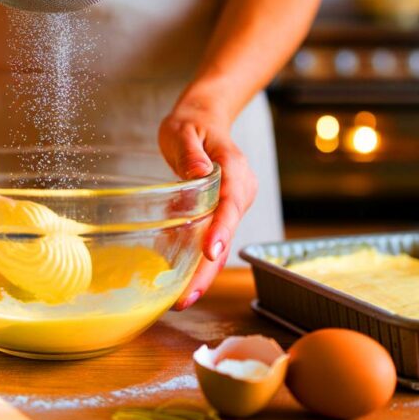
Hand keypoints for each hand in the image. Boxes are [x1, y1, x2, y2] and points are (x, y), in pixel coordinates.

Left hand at [158, 97, 257, 310]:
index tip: (210, 252)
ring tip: (182, 300)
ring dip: (202, 274)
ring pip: (220, 245)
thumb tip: (201, 174)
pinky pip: (211, 241)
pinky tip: (178, 284)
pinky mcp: (221, 215)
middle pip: (226, 235)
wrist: (205, 118)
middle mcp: (240, 193)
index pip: (231, 204)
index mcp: (235, 170)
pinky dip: (196, 263)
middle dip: (208, 269)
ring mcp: (233, 206)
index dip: (221, 230)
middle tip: (187, 297)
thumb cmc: (193, 124)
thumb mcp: (185, 131)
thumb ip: (192, 154)